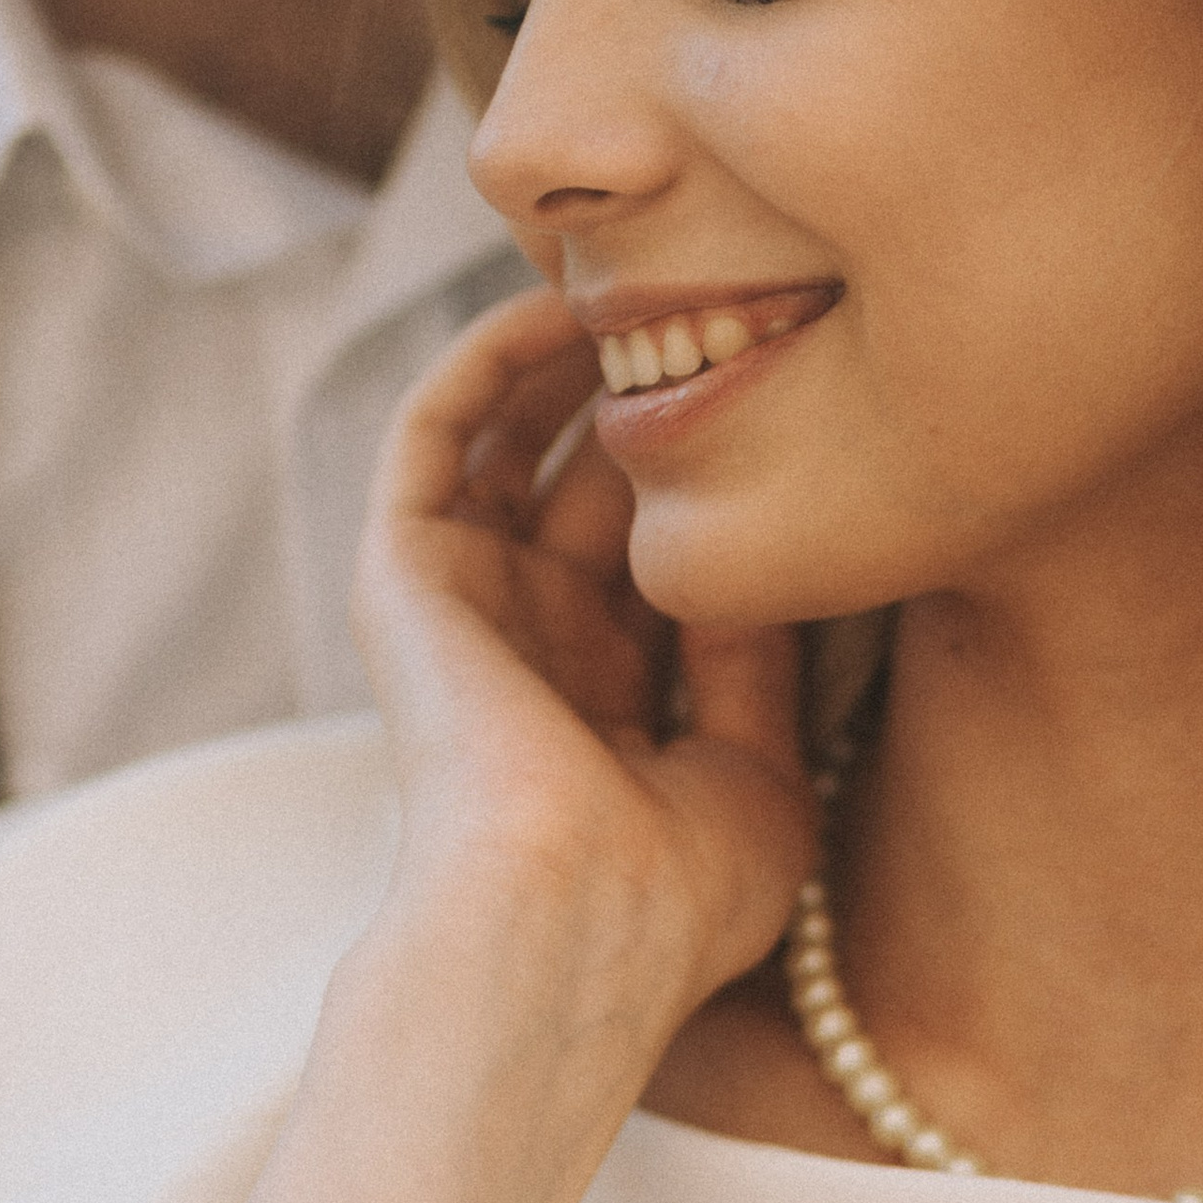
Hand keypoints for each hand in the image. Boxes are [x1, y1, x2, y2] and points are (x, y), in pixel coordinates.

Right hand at [352, 287, 813, 1018]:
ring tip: (647, 281)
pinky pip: (435, 434)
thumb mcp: (763, 773)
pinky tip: (560, 308)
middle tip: (724, 303)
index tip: (795, 393)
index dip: (718, 477)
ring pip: (510, 444)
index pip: (663, 558)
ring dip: (569, 363)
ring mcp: (470, 608)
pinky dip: (487, 363)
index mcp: (614, 704)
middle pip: (592, 485)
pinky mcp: (408, 573)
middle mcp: (537, 647)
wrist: (570, 921)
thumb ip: (764, 660)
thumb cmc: (674, 893)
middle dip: (652, 401)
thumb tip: (775, 541)